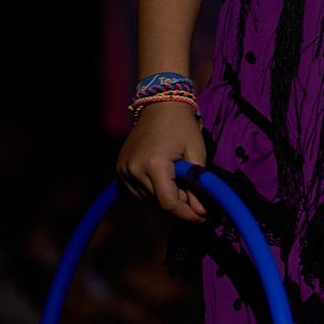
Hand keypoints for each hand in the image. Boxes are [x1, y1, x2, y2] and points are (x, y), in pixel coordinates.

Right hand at [117, 103, 208, 221]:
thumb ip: (198, 185)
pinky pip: (138, 192)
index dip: (186, 214)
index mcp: (154, 164)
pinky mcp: (120, 170)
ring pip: (148, 201)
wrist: (160, 106)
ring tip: (180, 182)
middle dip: (180, 205)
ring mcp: (123, 170)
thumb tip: (200, 213)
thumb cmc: (182, 127)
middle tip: (196, 196)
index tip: (203, 218)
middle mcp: (133, 170)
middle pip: (158, 204)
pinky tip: (165, 179)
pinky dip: (153, 192)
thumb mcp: (196, 153)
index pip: (168, 203)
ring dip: (166, 198)